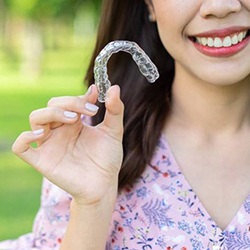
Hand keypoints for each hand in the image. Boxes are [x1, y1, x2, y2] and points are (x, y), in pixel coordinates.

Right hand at [12, 85, 123, 205]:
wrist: (104, 184)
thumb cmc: (107, 158)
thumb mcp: (114, 132)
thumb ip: (115, 110)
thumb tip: (114, 87)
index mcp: (74, 123)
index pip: (68, 101)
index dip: (80, 97)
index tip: (96, 98)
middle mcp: (60, 130)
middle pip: (52, 105)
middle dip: (70, 103)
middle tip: (90, 112)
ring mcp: (50, 144)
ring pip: (36, 118)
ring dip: (51, 113)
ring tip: (71, 119)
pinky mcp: (42, 160)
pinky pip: (21, 147)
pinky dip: (25, 137)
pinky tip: (42, 134)